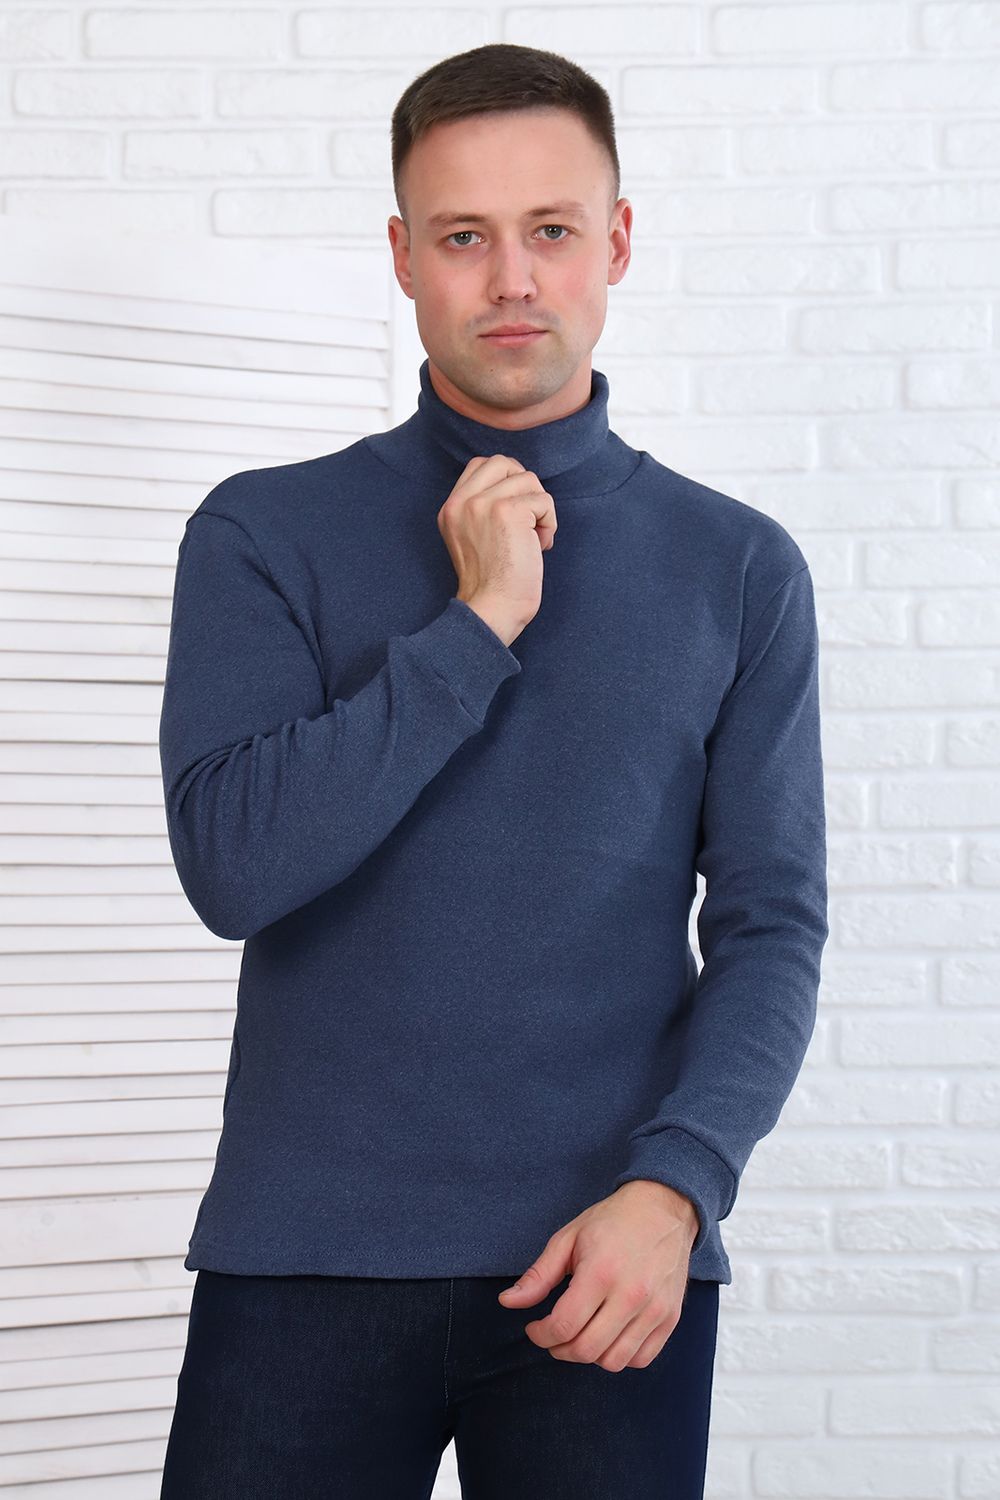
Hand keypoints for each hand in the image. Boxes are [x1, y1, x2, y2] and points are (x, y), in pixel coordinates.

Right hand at [438, 453, 556, 647]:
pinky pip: (543, 500)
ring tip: (533, 539)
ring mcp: (483, 503)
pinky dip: (549, 523)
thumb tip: (522, 483)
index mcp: (450, 508)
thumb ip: (484, 508)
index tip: (515, 511)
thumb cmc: (493, 582)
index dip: (506, 480)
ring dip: (540, 509)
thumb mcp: (474, 537)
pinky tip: (540, 546)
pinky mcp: (507, 511)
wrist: (492, 609)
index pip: (480, 465)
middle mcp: (462, 502)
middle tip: (528, 519)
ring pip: (528, 479)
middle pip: (504, 463)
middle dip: (525, 487)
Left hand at [497, 1180, 698, 1371]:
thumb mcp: (568, 1238)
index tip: (534, 1328)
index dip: (540, 1335)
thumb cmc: (613, 1221)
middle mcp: (631, 1295)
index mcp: (601, 1272)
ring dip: (589, 1356)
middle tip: (553, 1335)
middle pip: (586, 1350)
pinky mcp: (671, 1318)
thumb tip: (507, 1302)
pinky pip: (641, 1359)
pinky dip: (620, 1357)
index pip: (563, 1326)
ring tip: (581, 1334)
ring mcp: (655, 1309)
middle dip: (559, 1349)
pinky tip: (608, 1336)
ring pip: (614, 1362)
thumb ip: (538, 1275)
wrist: (663, 1209)